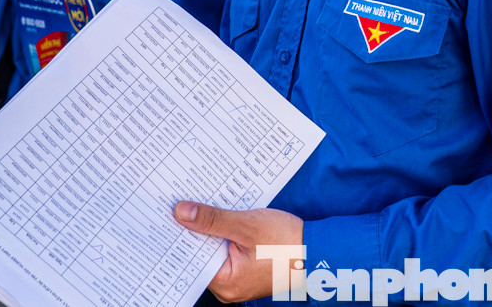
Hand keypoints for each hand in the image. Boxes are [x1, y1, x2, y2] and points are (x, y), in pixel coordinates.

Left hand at [174, 201, 303, 302]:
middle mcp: (229, 287)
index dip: (181, 234)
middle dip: (196, 230)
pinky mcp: (248, 270)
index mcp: (225, 282)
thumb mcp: (246, 225)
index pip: (191, 258)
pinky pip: (228, 251)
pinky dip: (226, 235)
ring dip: (212, 230)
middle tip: (186, 204)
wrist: (319, 249)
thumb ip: (212, 220)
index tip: (172, 214)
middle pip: (202, 255)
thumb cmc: (288, 242)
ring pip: (215, 251)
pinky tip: (225, 218)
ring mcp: (239, 279)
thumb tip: (182, 213)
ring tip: (206, 207)